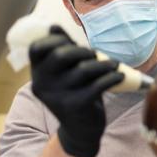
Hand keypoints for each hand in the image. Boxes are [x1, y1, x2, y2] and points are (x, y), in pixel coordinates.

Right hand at [29, 25, 123, 156]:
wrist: (80, 130)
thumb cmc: (74, 92)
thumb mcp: (64, 72)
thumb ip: (61, 50)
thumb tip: (53, 26)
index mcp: (36, 73)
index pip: (37, 47)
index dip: (55, 40)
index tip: (70, 42)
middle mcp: (42, 84)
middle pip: (61, 55)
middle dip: (82, 51)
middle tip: (95, 54)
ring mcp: (58, 96)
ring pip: (84, 69)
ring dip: (103, 64)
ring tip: (114, 64)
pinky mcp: (76, 106)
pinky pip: (98, 85)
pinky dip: (112, 77)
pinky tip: (119, 75)